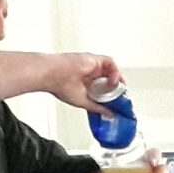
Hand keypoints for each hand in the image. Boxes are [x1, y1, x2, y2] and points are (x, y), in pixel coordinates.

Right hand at [0, 50, 124, 108]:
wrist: (51, 74)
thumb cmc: (59, 85)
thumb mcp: (84, 102)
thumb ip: (98, 107)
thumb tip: (110, 113)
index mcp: (87, 83)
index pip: (105, 88)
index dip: (113, 95)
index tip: (118, 104)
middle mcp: (91, 73)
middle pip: (111, 79)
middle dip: (118, 89)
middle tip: (122, 99)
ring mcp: (93, 66)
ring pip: (112, 71)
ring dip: (118, 81)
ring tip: (118, 92)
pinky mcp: (94, 59)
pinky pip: (110, 63)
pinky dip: (115, 72)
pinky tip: (112, 82)